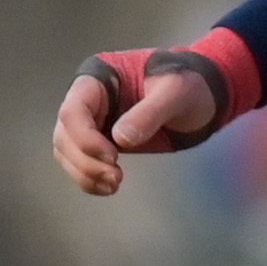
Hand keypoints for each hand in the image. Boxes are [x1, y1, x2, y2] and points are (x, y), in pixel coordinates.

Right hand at [50, 52, 219, 194]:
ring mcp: (91, 121)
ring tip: (115, 184)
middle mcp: (87, 99)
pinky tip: (110, 187)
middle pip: (65, 135)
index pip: (72, 110)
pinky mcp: (100, 141)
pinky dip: (89, 179)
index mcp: (98, 78)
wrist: (201, 96)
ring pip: (67, 152)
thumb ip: (149, 113)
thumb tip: (120, 139)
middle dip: (85, 161)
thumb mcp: (175, 92)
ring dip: (85, 173)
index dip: (84, 137)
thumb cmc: (189, 83)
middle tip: (117, 176)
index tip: (113, 156)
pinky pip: (81, 163)